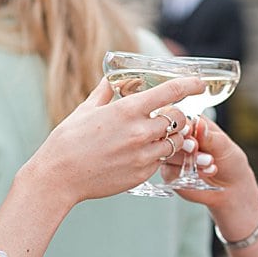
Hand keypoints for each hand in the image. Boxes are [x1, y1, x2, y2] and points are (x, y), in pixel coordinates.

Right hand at [20, 76, 204, 203]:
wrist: (59, 177)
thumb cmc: (68, 141)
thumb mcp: (86, 109)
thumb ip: (105, 92)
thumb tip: (113, 79)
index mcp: (127, 110)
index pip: (170, 92)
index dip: (189, 84)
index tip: (198, 82)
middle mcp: (140, 132)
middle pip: (178, 118)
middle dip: (177, 114)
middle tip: (169, 114)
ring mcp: (143, 155)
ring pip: (175, 142)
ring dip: (171, 136)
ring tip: (158, 134)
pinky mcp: (141, 174)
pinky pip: (161, 160)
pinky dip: (158, 154)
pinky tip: (143, 152)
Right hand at [166, 116, 254, 208]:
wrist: (232, 188)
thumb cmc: (230, 161)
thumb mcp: (224, 146)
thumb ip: (209, 136)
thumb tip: (199, 123)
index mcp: (193, 123)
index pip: (178, 117)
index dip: (181, 124)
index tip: (189, 131)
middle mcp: (180, 138)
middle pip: (168, 135)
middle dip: (183, 143)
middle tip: (195, 148)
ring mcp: (173, 155)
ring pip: (167, 153)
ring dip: (188, 159)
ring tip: (209, 162)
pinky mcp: (170, 173)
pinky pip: (169, 171)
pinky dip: (185, 172)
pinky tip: (205, 171)